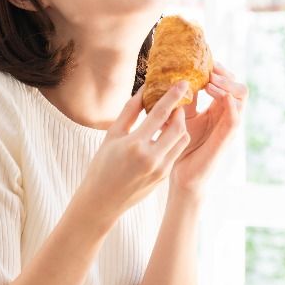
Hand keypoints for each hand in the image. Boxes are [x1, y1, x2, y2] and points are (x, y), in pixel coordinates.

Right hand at [76, 81, 191, 226]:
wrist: (102, 201)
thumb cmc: (102, 165)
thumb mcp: (112, 135)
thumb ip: (130, 111)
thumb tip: (144, 90)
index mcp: (135, 145)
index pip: (160, 114)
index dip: (173, 96)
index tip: (183, 83)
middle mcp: (151, 158)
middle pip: (178, 127)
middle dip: (180, 111)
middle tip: (177, 101)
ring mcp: (160, 169)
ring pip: (182, 140)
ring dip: (181, 126)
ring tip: (171, 118)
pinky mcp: (164, 177)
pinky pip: (176, 152)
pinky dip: (175, 140)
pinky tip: (166, 134)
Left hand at [170, 63, 247, 193]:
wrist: (182, 175)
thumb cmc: (182, 147)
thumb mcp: (182, 116)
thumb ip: (184, 99)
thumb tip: (176, 76)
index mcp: (218, 110)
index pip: (228, 83)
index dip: (220, 70)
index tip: (206, 61)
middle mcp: (227, 116)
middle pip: (238, 86)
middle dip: (226, 74)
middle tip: (210, 69)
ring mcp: (229, 127)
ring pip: (241, 97)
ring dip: (227, 85)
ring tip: (209, 82)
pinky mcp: (226, 139)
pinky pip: (235, 119)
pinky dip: (230, 104)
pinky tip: (217, 94)